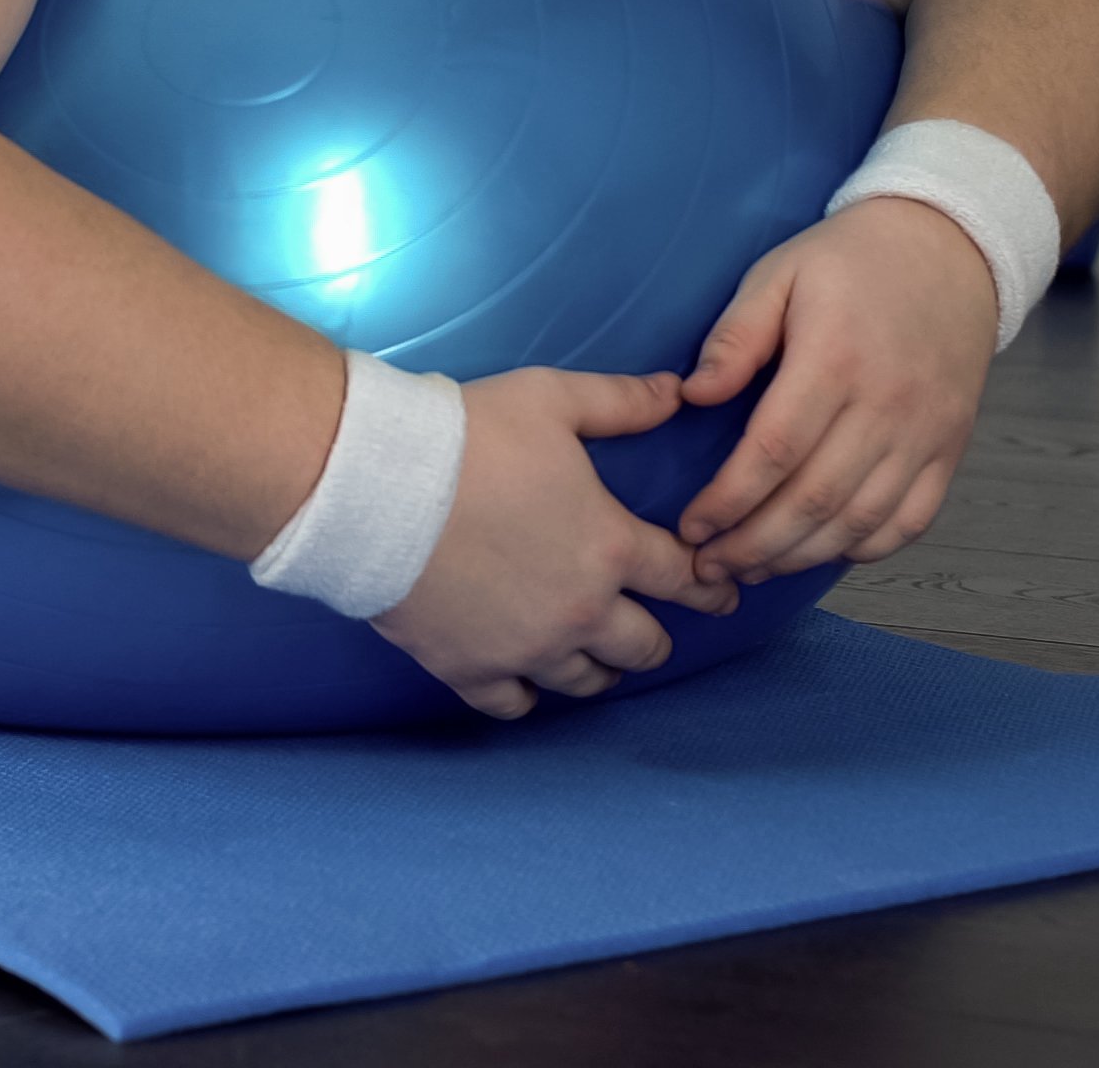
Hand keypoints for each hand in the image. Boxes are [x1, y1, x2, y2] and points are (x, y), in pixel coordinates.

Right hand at [371, 368, 738, 719]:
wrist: (378, 486)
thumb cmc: (468, 437)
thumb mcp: (553, 399)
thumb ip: (622, 401)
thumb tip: (675, 393)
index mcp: (611, 548)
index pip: (684, 578)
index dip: (710, 586)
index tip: (720, 593)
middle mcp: (581, 611)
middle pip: (644, 646)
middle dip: (654, 637)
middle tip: (649, 628)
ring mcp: (527, 648)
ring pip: (586, 682)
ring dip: (597, 669)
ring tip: (594, 659)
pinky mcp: (472, 669)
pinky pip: (515, 705)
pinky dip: (525, 695)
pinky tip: (525, 681)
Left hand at [673, 197, 994, 586]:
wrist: (950, 248)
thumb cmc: (852, 261)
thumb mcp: (779, 273)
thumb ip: (735, 337)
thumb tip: (693, 396)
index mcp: (835, 358)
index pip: (773, 452)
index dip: (728, 500)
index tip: (691, 525)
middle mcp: (886, 405)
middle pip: (815, 501)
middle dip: (754, 546)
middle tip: (709, 567)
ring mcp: (926, 432)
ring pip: (861, 522)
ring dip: (801, 557)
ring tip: (753, 568)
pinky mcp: (950, 448)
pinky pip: (911, 520)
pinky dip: (866, 548)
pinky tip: (822, 552)